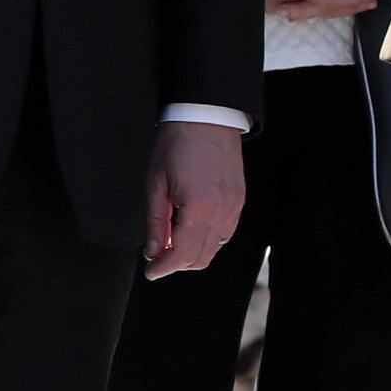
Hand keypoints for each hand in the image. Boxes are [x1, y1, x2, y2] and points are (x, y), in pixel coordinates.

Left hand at [143, 119, 244, 278]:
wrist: (207, 118)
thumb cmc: (177, 144)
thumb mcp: (155, 184)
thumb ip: (156, 222)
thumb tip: (153, 251)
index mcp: (201, 206)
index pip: (183, 253)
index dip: (164, 267)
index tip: (150, 272)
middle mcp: (224, 210)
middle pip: (202, 257)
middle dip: (177, 264)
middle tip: (156, 258)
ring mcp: (236, 207)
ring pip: (215, 249)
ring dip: (192, 253)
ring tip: (171, 242)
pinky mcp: (240, 202)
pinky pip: (224, 234)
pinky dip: (206, 240)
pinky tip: (190, 230)